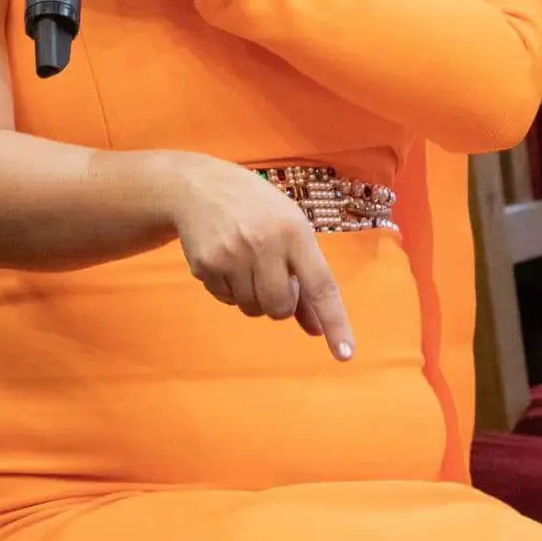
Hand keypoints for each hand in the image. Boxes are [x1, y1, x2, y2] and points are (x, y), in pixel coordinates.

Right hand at [164, 153, 355, 361]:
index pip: (320, 285)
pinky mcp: (204, 264)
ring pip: (251, 308)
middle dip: (279, 304)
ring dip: (252, 296)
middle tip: (271, 277)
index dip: (334, 321)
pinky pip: (225, 299)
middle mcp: (263, 244)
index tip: (345, 353)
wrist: (197, 187)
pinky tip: (223, 259)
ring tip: (245, 263)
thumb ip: (305, 277)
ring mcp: (230, 255)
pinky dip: (228, 288)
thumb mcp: (289, 228)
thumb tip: (316, 329)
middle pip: (279, 308)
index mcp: (294, 231)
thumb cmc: (255, 208)